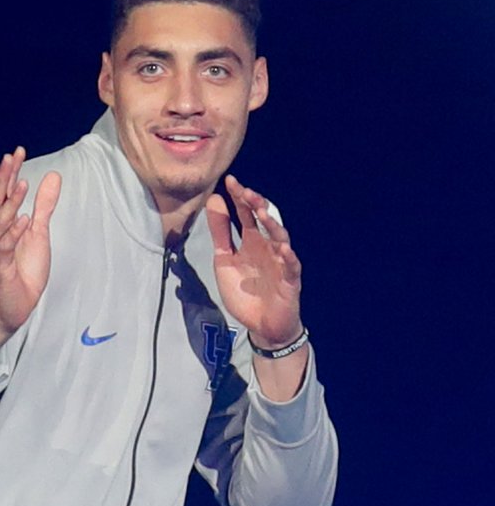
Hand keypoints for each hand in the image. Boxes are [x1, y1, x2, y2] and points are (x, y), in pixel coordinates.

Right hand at [0, 147, 60, 364]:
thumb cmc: (22, 269)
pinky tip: (24, 221)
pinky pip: (5, 248)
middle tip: (11, 157)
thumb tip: (52, 176)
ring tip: (22, 184)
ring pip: (1, 222)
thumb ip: (44, 205)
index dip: (9, 172)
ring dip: (11, 202)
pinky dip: (14, 234)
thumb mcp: (39, 232)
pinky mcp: (2, 268)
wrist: (12, 307)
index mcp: (3, 224)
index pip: (4, 192)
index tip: (17, 152)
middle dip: (4, 179)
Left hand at [205, 175, 302, 348]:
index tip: (230, 181)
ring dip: (272, 225)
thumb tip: (213, 199)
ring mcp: (280, 262)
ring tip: (262, 213)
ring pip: (280, 238)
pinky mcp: (290, 281)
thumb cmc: (245, 291)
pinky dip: (288, 257)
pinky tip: (283, 247)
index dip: (240, 198)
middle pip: (265, 221)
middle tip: (247, 192)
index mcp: (251, 241)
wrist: (261, 325)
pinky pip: (292, 266)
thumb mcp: (224, 259)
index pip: (246, 214)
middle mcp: (267, 247)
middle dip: (258, 206)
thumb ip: (220, 232)